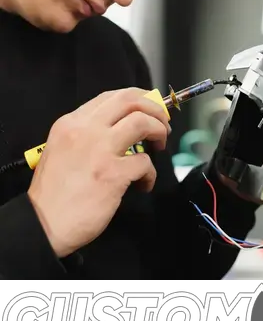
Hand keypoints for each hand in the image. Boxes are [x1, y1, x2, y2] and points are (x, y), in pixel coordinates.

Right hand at [27, 88, 170, 258]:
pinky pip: (145, 163)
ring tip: (160, 146)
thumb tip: (121, 129)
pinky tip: (143, 184)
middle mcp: (85, 130)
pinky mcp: (113, 174)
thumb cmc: (53, 193)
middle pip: (131, 100)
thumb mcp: (61, 150)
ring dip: (159, 131)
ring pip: (143, 122)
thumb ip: (87, 135)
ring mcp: (100, 150)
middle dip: (155, 108)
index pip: (112, 96)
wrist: (41, 224)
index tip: (150, 109)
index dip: (139, 99)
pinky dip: (151, 173)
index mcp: (71, 123)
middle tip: (163, 124)